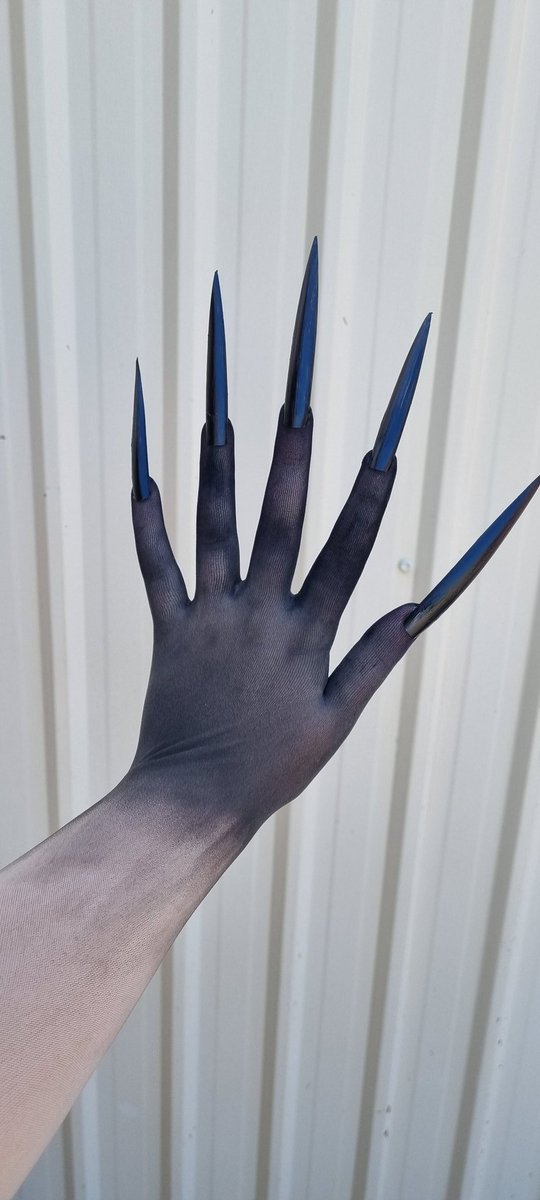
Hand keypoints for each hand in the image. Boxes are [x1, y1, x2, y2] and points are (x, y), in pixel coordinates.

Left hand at [128, 241, 538, 839]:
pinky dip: (147, 518)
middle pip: (280, 518)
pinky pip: (154, 565)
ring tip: (221, 403)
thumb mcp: (336, 722)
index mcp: (306, 634)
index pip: (349, 550)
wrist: (192, 800)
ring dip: (218, 463)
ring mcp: (208, 615)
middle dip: (294, 451)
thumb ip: (372, 660)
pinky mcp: (167, 626)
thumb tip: (413, 607)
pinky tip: (141, 468)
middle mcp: (258, 612)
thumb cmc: (272, 765)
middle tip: (302, 390)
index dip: (372, 494)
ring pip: (215, 526)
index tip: (389, 440)